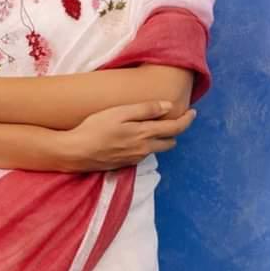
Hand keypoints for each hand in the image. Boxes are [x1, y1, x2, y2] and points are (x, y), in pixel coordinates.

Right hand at [65, 101, 196, 171]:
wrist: (77, 152)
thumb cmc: (96, 127)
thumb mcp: (120, 112)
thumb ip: (145, 109)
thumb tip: (169, 106)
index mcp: (145, 134)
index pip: (175, 128)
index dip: (186, 120)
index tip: (193, 112)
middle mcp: (144, 149)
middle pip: (170, 141)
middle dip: (176, 130)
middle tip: (176, 118)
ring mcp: (135, 159)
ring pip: (157, 149)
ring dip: (162, 138)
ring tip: (158, 126)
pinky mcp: (126, 164)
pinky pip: (144, 154)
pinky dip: (147, 145)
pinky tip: (138, 137)